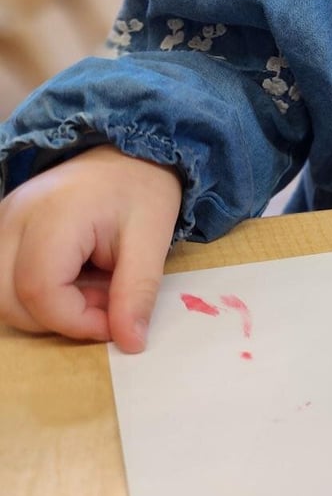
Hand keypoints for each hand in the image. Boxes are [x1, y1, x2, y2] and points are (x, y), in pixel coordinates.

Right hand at [0, 146, 182, 351]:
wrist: (129, 150)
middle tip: (105, 300)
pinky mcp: (4, 230)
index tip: (114, 321)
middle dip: (58, 319)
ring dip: (45, 309)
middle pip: (7, 300)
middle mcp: (13, 218)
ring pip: (1, 295)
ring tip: (90, 286)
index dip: (76, 321)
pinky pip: (5, 279)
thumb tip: (130, 344)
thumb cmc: (142, 189)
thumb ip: (137, 292)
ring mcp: (2, 222)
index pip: (39, 291)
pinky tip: (73, 278)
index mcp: (52, 216)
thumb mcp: (152, 239)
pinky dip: (36, 293)